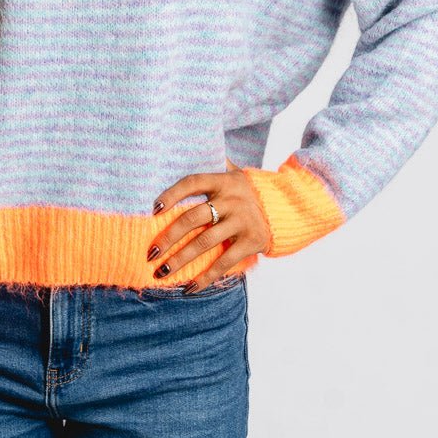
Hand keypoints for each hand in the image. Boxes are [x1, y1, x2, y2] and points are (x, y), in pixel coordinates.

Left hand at [147, 157, 270, 292]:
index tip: (153, 209)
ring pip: (205, 242)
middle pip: (194, 218)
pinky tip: (189, 288)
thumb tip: (187, 150)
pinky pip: (224, 262)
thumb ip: (215, 164)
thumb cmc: (248, 191)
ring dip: (180, 259)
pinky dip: (205, 277)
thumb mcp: (235, 173)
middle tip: (150, 252)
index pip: (193, 183)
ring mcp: (243, 221)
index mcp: (224, 181)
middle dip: (169, 237)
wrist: (287, 208)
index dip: (172, 194)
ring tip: (161, 271)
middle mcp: (232, 200)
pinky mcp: (252, 241)